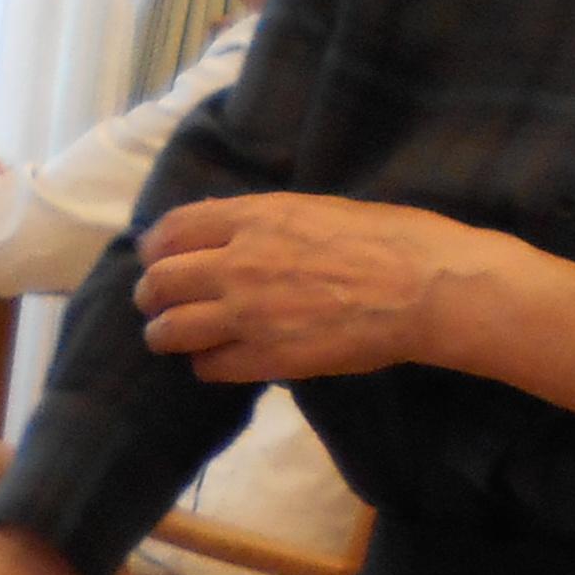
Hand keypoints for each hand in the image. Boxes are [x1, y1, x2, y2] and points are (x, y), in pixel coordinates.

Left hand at [136, 193, 498, 385]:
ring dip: (166, 334)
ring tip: (173, 338)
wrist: (422, 287)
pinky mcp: (267, 358)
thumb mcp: (314, 208)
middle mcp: (236, 264)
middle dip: (152, 294)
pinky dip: (206, 365)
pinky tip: (218, 361)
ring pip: (170, 331)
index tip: (158, 258)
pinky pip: (209, 367)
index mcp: (252, 218)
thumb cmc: (387, 237)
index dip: (155, 248)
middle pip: (159, 283)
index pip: (170, 231)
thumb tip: (230, 234)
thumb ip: (263, 222)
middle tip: (158, 303)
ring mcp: (247, 314)